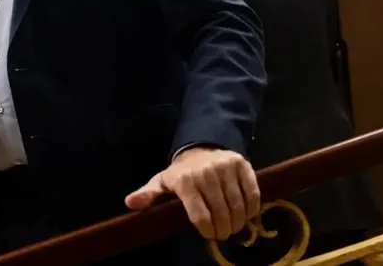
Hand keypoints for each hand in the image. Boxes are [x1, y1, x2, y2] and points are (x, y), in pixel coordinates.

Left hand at [124, 147, 259, 240]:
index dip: (207, 230)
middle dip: (223, 229)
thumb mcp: (162, 182)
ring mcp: (225, 168)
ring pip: (238, 205)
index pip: (199, 215)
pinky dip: (252, 209)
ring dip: (238, 222)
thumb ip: (148, 194)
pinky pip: (253, 194)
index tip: (209, 235)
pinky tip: (246, 214)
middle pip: (221, 213)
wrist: (201, 147)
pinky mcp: (242, 165)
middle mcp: (206, 173)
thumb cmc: (181, 172)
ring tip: (234, 227)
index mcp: (184, 180)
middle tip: (223, 234)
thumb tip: (130, 203)